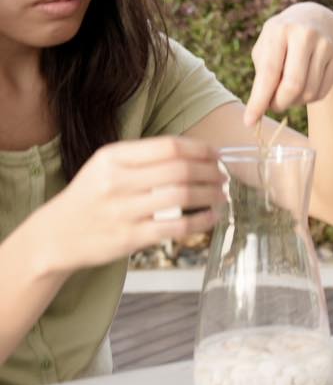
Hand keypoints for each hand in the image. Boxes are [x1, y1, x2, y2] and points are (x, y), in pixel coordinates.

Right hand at [37, 137, 224, 273]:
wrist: (56, 235)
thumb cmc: (91, 196)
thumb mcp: (107, 166)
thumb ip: (144, 157)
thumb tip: (197, 152)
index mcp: (113, 157)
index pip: (169, 146)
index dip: (201, 150)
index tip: (217, 155)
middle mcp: (116, 181)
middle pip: (180, 170)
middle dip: (210, 172)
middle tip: (223, 176)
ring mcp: (123, 210)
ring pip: (181, 197)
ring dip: (210, 195)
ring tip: (221, 195)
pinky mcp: (129, 237)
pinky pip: (176, 227)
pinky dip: (201, 221)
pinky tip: (212, 217)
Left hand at [244, 2, 332, 125]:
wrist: (318, 17)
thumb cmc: (284, 36)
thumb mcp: (268, 44)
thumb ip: (264, 72)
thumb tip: (263, 106)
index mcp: (280, 29)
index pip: (269, 73)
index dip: (259, 100)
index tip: (249, 121)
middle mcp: (305, 34)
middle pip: (293, 86)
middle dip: (280, 104)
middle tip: (273, 107)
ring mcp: (326, 45)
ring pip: (310, 92)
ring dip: (295, 102)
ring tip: (288, 94)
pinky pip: (323, 91)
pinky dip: (310, 98)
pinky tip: (304, 89)